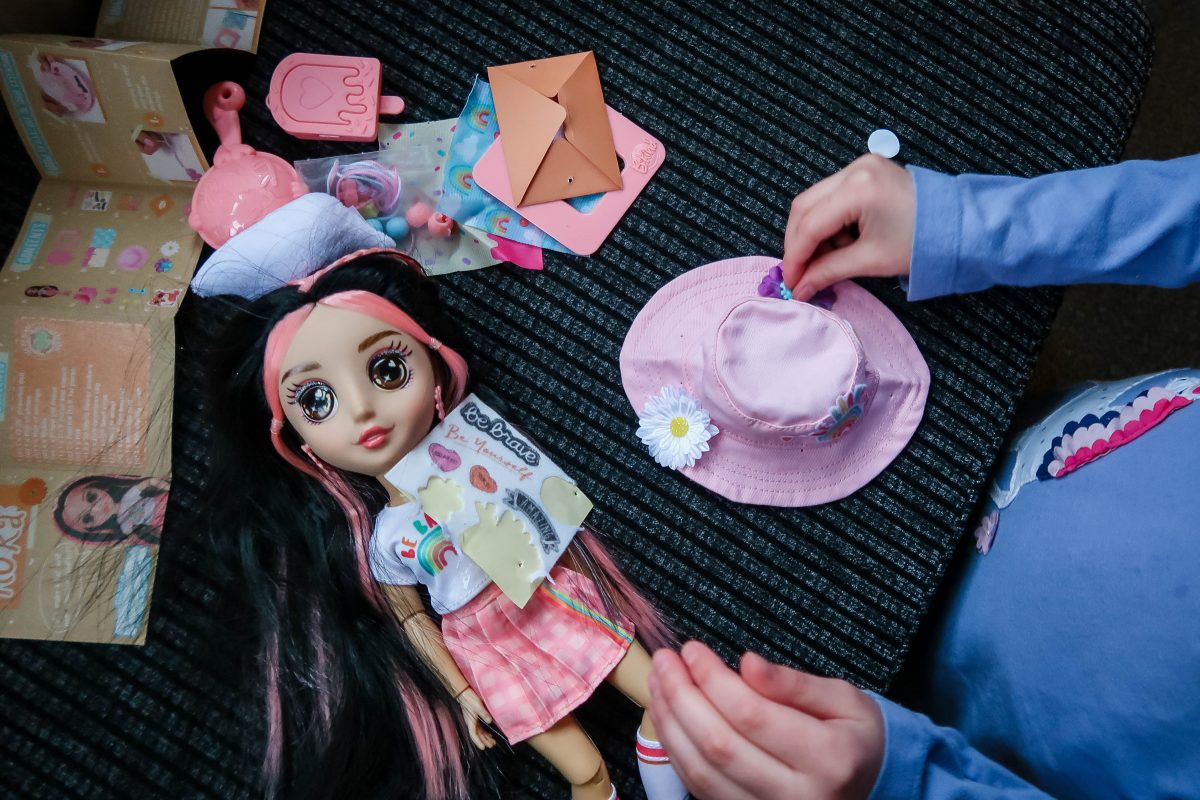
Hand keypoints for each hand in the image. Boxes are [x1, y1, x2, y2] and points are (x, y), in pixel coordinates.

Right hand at [457, 688, 496, 749]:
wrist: (464, 693)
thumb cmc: (470, 699)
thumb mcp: (478, 706)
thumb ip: (484, 713)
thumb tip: (490, 721)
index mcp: (470, 722)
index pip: (474, 735)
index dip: (479, 742)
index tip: (484, 747)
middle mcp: (471, 723)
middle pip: (478, 735)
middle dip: (484, 741)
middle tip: (492, 745)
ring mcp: (473, 721)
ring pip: (479, 732)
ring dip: (485, 738)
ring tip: (492, 742)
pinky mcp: (475, 718)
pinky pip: (480, 728)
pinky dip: (485, 732)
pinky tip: (489, 734)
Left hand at [647, 641, 883, 799]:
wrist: (870, 784)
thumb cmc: (854, 735)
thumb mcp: (844, 698)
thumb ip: (793, 683)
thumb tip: (748, 662)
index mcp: (829, 758)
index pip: (753, 715)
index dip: (714, 679)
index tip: (693, 649)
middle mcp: (799, 796)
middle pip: (720, 745)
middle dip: (682, 697)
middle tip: (665, 660)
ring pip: (702, 772)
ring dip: (670, 723)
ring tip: (658, 681)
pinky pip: (700, 788)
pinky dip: (676, 750)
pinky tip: (667, 716)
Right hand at [782, 155, 915, 300]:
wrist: (960, 225)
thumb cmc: (922, 243)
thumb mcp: (871, 260)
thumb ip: (828, 271)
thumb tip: (799, 287)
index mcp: (859, 188)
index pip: (810, 224)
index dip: (794, 257)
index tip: (790, 282)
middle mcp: (855, 169)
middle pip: (804, 206)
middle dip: (798, 243)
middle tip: (800, 273)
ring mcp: (860, 166)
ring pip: (814, 200)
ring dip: (812, 233)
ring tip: (828, 258)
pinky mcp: (865, 170)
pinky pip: (831, 196)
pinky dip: (828, 222)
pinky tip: (841, 242)